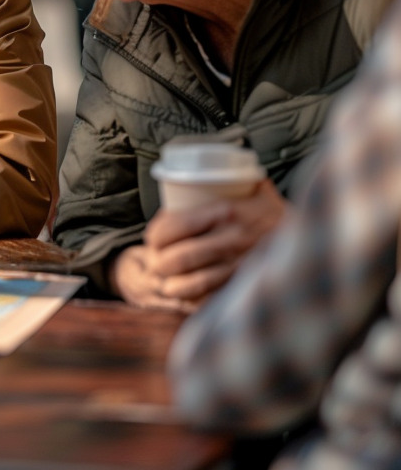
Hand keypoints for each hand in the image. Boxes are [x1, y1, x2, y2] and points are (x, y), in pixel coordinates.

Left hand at [112, 180, 287, 309]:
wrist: (318, 243)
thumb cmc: (279, 215)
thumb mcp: (257, 189)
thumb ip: (234, 178)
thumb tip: (204, 168)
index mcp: (226, 212)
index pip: (174, 227)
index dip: (155, 236)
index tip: (152, 239)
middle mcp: (230, 242)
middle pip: (176, 259)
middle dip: (157, 263)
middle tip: (155, 261)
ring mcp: (238, 269)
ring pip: (189, 285)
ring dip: (170, 286)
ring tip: (166, 281)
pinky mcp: (246, 289)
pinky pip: (209, 301)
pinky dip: (193, 302)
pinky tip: (187, 297)